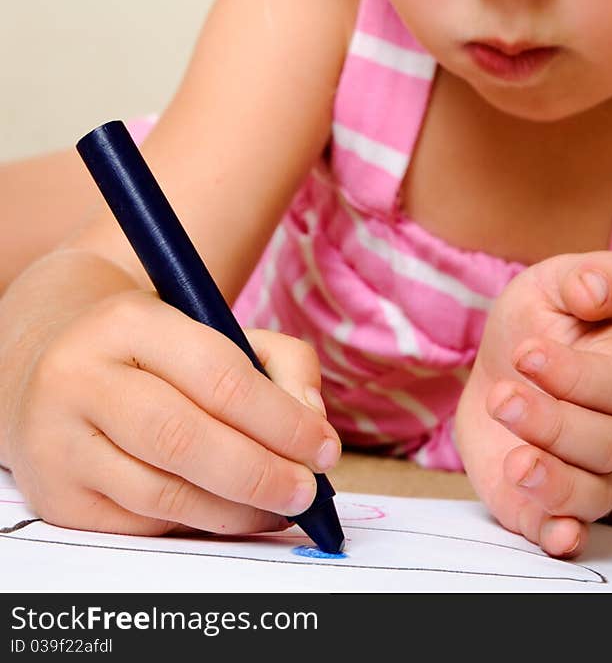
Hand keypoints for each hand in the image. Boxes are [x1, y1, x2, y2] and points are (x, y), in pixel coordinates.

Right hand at [6, 289, 339, 535]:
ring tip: (278, 508)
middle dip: (260, 472)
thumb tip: (312, 421)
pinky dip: (196, 525)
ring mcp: (60, 442)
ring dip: (235, 511)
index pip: (218, 376)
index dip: (281, 419)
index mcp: (128, 322)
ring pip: (163, 494)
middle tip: (306, 489)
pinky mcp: (57, 497)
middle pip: (184, 439)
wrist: (51, 367)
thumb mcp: (210, 327)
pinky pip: (142, 524)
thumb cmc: (153, 352)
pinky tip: (228, 513)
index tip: (325, 447)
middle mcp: (82, 379)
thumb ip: (279, 360)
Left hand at [455, 251, 611, 556]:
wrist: (505, 364)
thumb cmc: (539, 320)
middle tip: (503, 397)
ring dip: (556, 483)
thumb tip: (596, 291)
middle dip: (553, 424)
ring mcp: (586, 469)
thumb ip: (588, 276)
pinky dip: (565, 536)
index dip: (572, 374)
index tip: (526, 353)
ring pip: (594, 493)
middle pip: (608, 443)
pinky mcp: (550, 501)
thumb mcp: (554, 282)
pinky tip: (554, 534)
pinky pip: (571, 531)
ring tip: (515, 462)